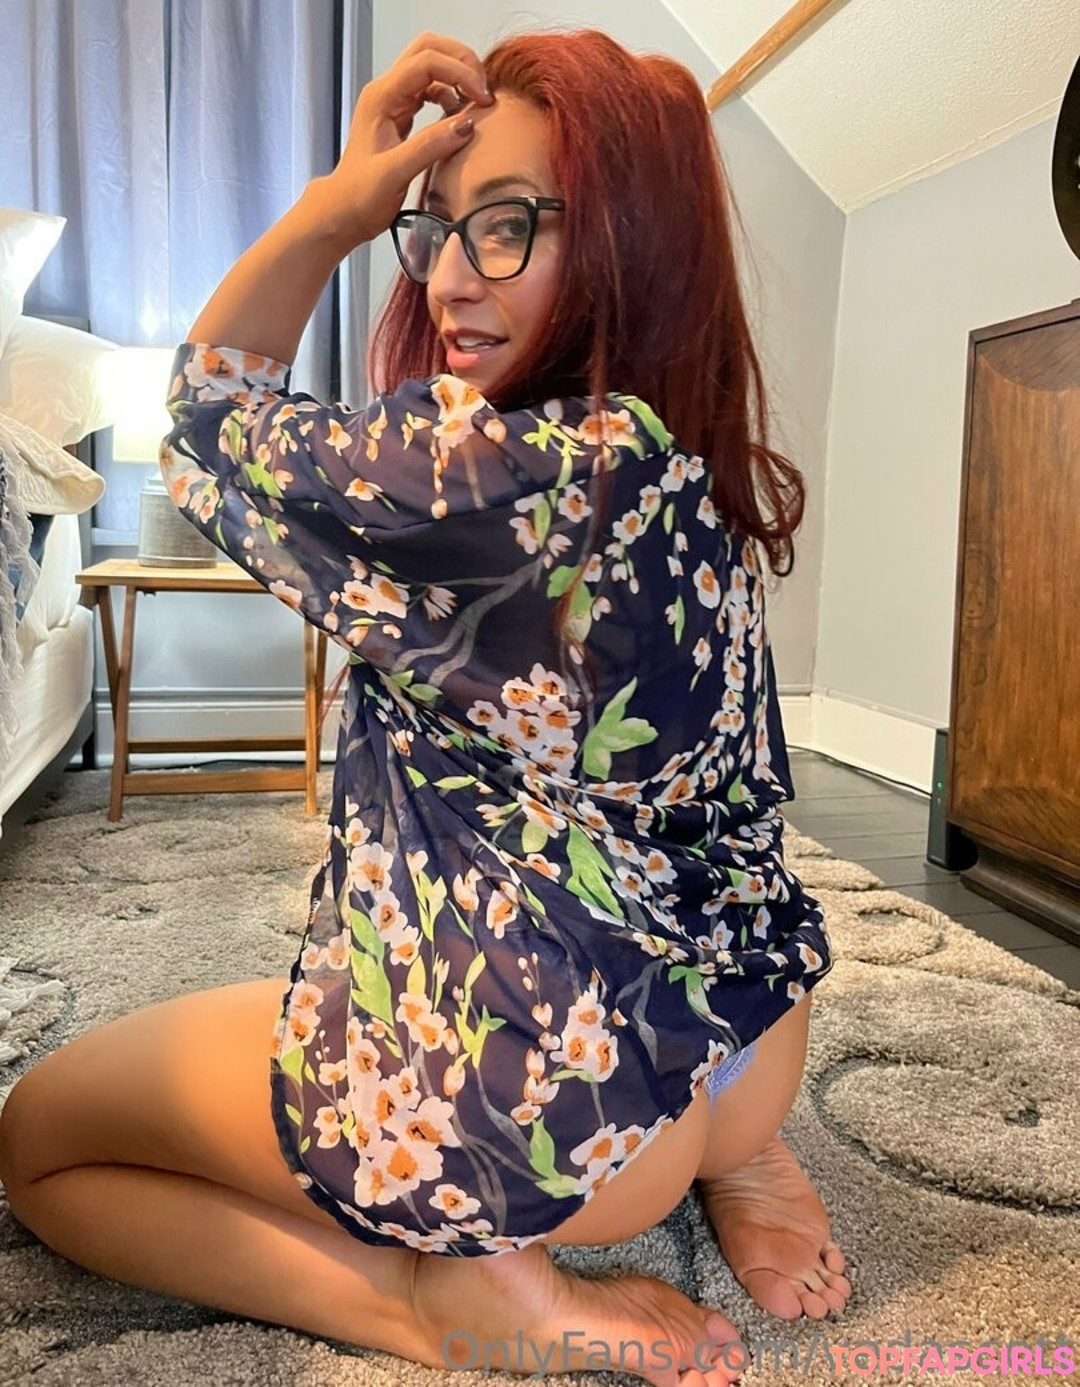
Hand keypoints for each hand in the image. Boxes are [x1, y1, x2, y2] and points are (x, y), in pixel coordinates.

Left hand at [325, 32, 494, 246]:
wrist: (344, 212)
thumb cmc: (361, 196)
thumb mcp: (395, 174)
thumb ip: (430, 147)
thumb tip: (467, 124)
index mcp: (381, 97)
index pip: (427, 62)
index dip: (459, 73)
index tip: (482, 99)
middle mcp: (387, 91)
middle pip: (429, 49)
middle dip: (461, 62)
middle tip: (484, 89)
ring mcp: (394, 100)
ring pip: (432, 66)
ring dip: (458, 76)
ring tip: (478, 103)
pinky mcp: (402, 114)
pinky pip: (432, 90)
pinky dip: (452, 95)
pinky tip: (462, 117)